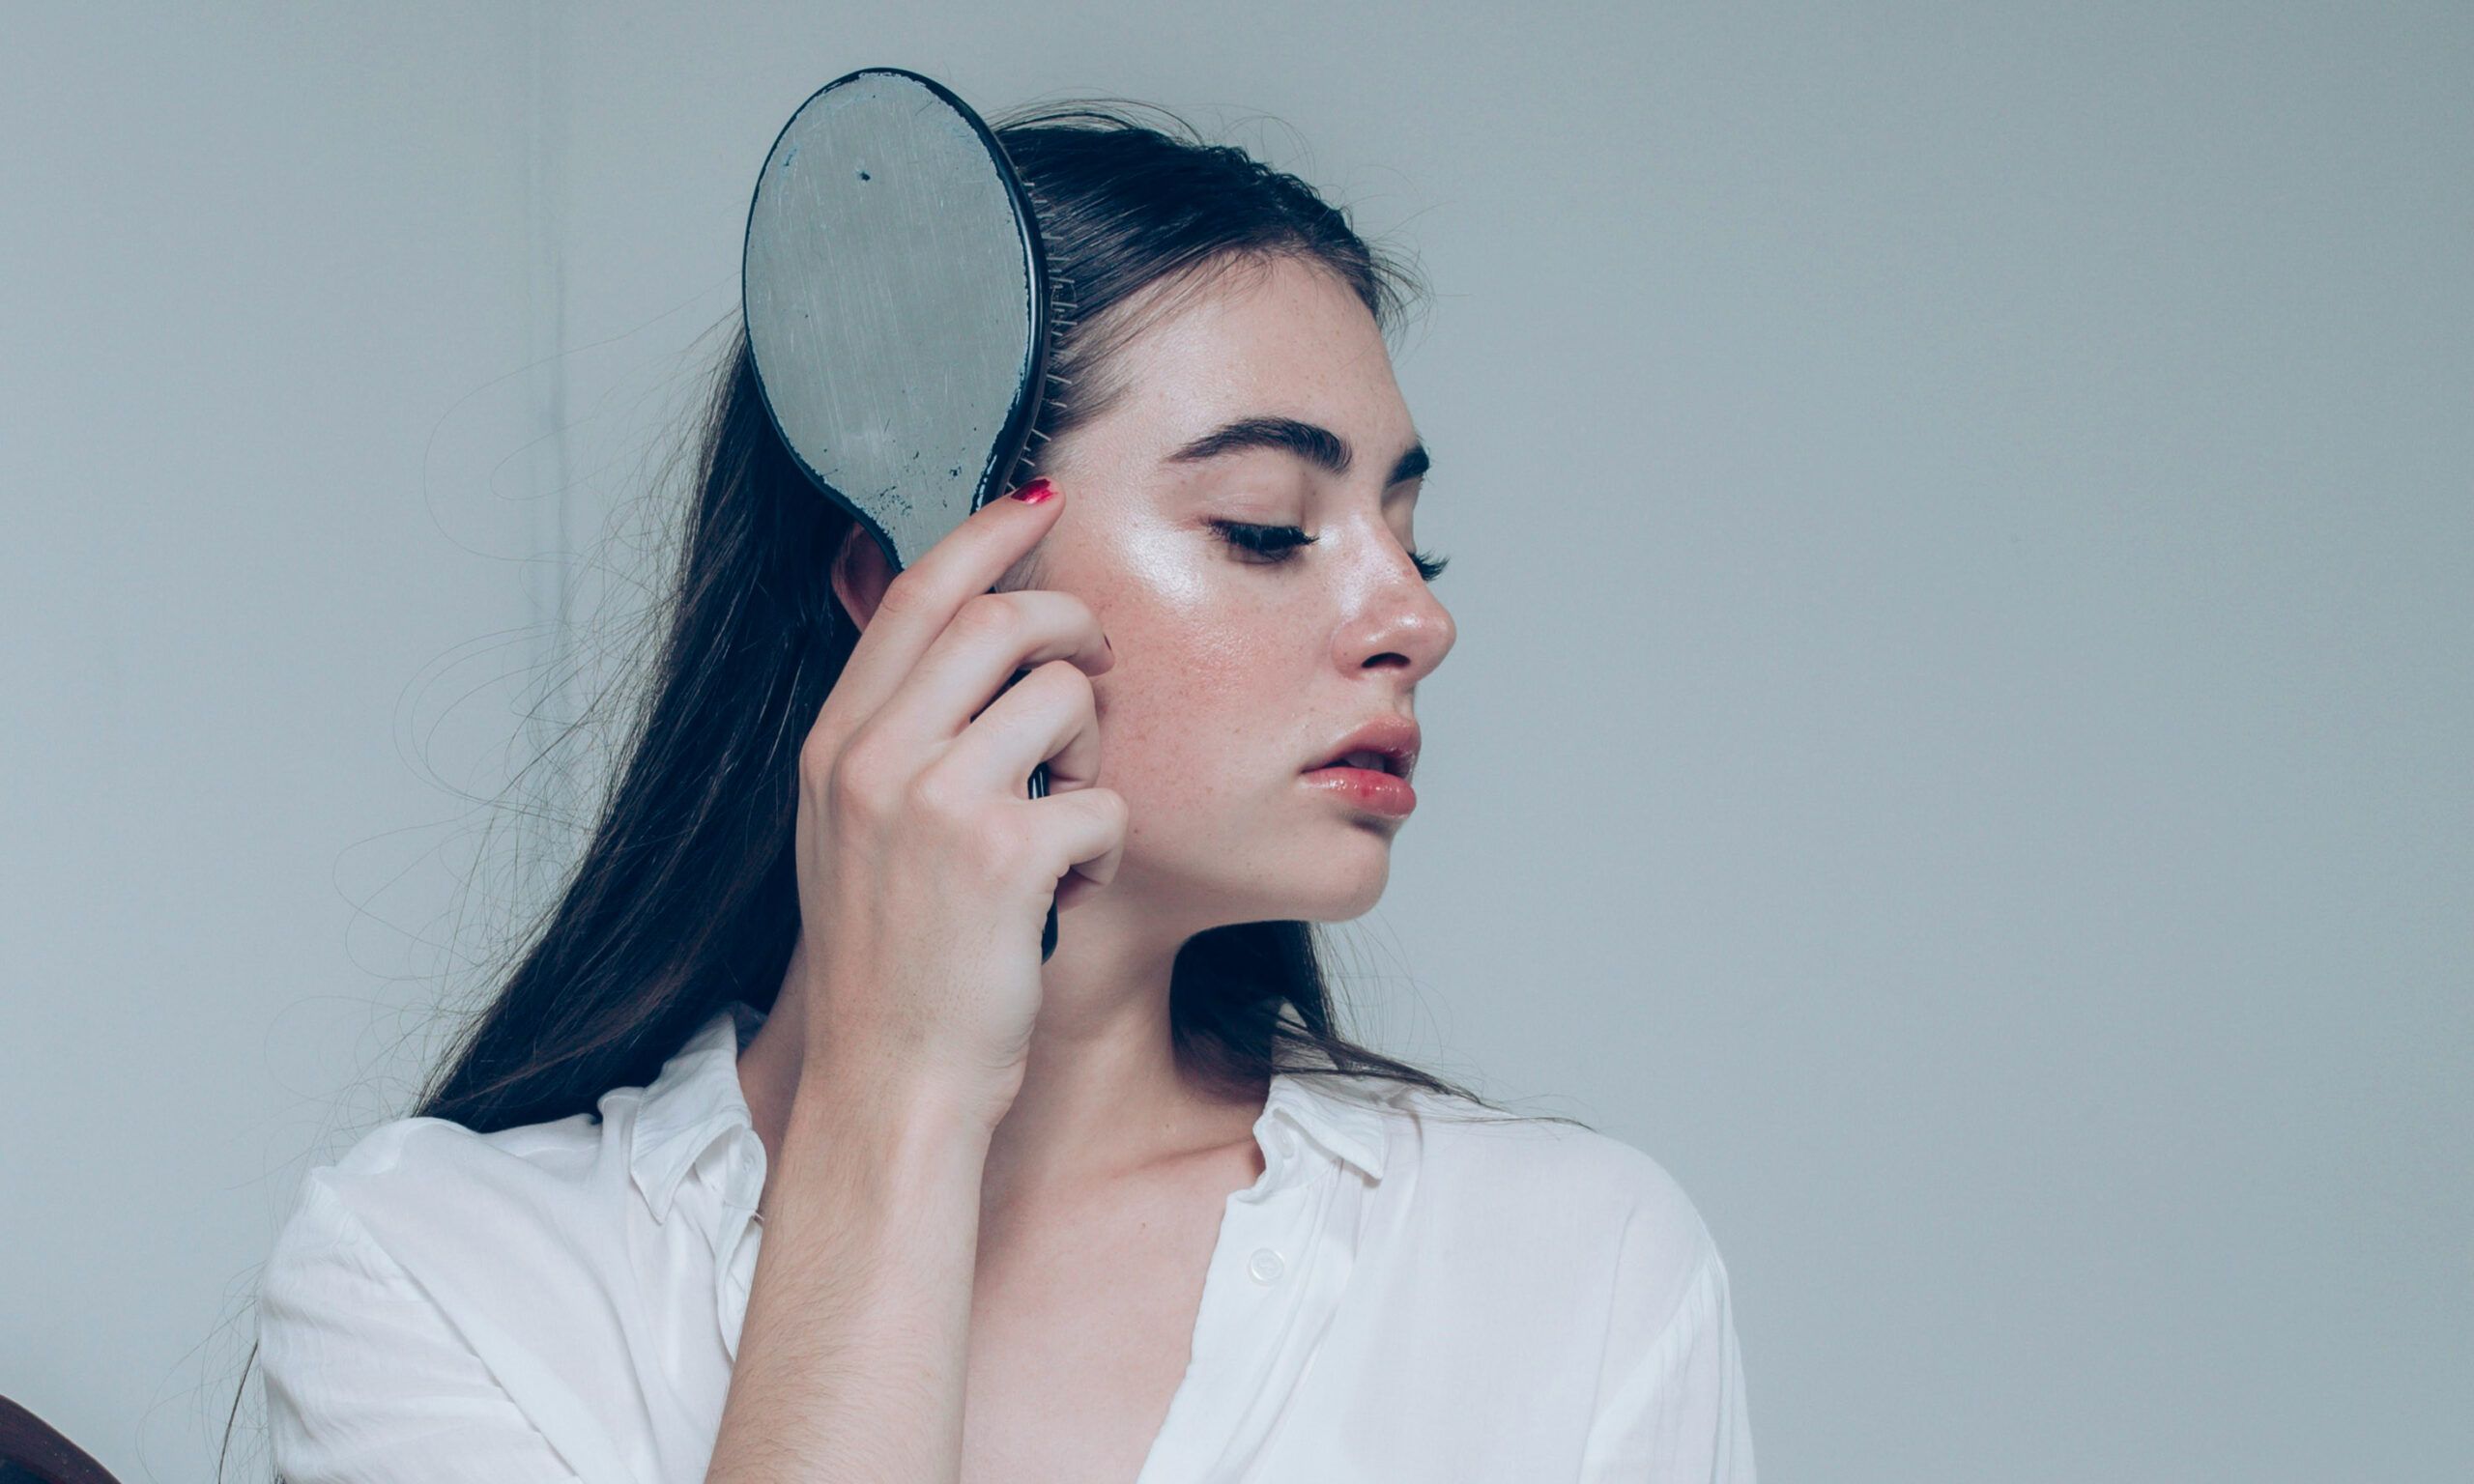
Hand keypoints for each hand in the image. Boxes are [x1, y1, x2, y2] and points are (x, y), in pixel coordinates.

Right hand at [787, 482, 1123, 1126]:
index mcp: (834, 745)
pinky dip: (1105, 845)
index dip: (985, 533)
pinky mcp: (1001, 856)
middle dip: (1076, 630)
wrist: (888, 1087)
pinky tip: (1072, 891)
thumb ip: (894, 740)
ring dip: (1094, 754)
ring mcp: (932, 802)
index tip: (1039, 499)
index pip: (912, 594)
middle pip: (1004, 620)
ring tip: (1068, 820)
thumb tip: (973, 645)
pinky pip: (1103, 801)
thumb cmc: (891, 967)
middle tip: (1096, 673)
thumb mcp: (854, 833)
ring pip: (1066, 698)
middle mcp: (872, 758)